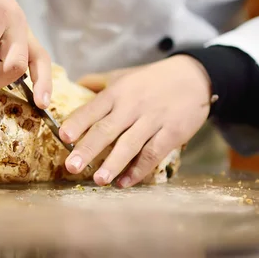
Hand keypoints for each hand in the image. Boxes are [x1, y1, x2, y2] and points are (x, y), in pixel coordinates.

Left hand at [59, 55, 212, 186]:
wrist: (194, 77)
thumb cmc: (151, 79)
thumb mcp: (123, 76)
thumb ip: (98, 82)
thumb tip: (75, 84)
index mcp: (117, 93)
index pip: (92, 108)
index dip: (78, 122)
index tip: (63, 135)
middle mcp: (132, 106)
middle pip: (107, 129)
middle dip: (88, 148)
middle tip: (72, 166)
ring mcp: (152, 120)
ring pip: (129, 144)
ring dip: (113, 163)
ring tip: (98, 180)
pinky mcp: (172, 133)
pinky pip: (153, 153)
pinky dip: (139, 169)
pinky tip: (124, 182)